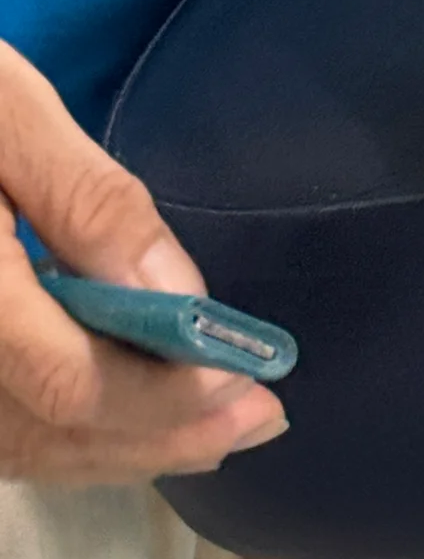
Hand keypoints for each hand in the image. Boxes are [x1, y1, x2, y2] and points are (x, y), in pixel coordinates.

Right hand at [0, 43, 286, 484]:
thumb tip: (178, 298)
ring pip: (17, 446)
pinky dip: (62, 436)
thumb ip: (89, 203)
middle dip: (161, 433)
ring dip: (118, 447)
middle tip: (262, 419)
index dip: (165, 398)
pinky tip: (125, 418)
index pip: (66, 383)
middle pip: (45, 431)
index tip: (253, 381)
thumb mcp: (5, 110)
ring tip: (216, 430)